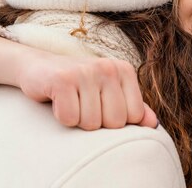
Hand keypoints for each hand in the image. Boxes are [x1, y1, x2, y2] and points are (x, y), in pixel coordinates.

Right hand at [16, 53, 157, 129]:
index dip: (115, 120)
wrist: (38, 67)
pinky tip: (58, 101)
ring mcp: (86, 71)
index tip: (100, 106)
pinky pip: (70, 119)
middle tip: (83, 105)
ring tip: (71, 101)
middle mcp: (108, 67)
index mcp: (124, 70)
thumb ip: (133, 108)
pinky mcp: (62, 79)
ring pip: (91, 124)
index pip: (134, 116)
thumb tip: (153, 124)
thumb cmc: (79, 86)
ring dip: (77, 120)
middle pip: (114, 122)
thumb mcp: (108, 93)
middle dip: (97, 122)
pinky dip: (61, 117)